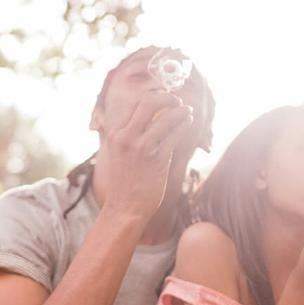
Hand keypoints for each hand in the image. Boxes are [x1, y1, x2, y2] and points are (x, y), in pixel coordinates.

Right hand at [103, 89, 194, 219]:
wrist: (124, 207)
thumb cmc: (123, 182)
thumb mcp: (116, 154)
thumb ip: (125, 135)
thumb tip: (142, 119)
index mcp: (115, 134)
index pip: (135, 103)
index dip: (153, 96)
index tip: (163, 98)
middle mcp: (126, 137)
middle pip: (149, 103)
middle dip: (167, 97)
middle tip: (176, 101)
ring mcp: (142, 148)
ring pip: (167, 117)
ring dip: (181, 111)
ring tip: (187, 111)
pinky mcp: (158, 159)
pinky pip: (175, 134)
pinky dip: (184, 124)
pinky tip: (187, 123)